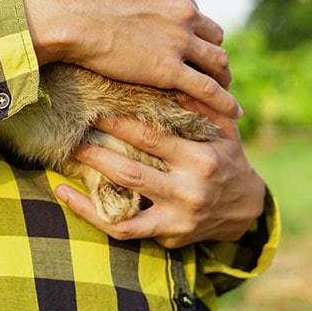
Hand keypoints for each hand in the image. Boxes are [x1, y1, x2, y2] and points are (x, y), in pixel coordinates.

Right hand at [18, 0, 240, 117]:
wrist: (66, 13)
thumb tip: (124, 2)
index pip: (193, 10)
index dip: (192, 29)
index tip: (189, 43)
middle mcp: (183, 9)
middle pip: (212, 34)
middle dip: (211, 52)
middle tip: (211, 69)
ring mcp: (179, 39)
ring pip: (218, 60)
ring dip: (223, 76)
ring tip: (224, 90)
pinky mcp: (168, 69)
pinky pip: (207, 88)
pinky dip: (223, 101)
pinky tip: (234, 112)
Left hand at [53, 101, 265, 247]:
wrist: (246, 208)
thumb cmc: (227, 158)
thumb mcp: (225, 130)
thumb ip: (203, 106)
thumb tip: (178, 75)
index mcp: (201, 159)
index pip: (152, 138)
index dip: (120, 124)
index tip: (95, 108)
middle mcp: (189, 189)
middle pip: (131, 169)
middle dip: (97, 150)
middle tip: (72, 131)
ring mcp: (177, 216)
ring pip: (124, 198)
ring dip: (91, 176)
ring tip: (65, 158)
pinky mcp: (167, 235)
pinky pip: (122, 229)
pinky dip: (89, 214)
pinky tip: (65, 194)